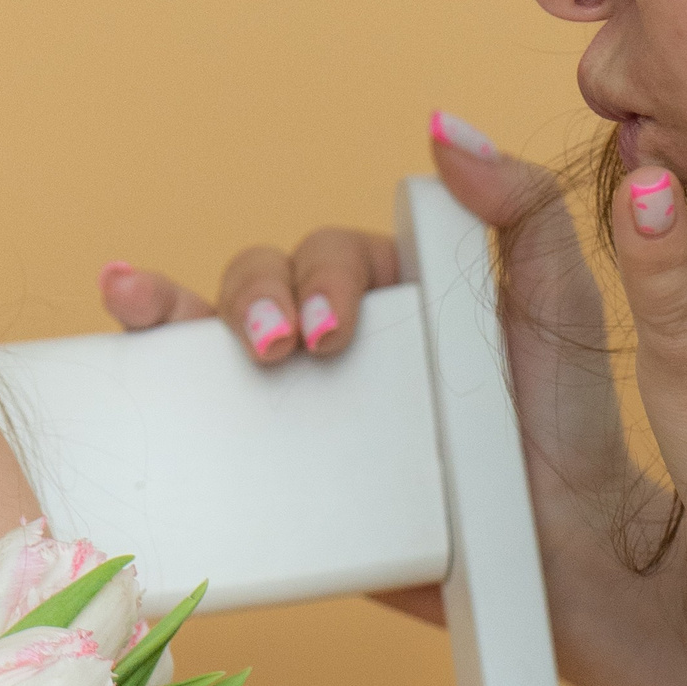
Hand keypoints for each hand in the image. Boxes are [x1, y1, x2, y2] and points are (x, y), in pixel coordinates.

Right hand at [101, 115, 686, 685]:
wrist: (565, 557)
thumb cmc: (566, 425)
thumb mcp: (559, 300)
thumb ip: (520, 207)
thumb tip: (445, 128)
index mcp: (392, 293)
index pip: (324, 254)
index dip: (313, 277)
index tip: (332, 331)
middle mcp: (336, 342)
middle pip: (257, 286)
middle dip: (251, 303)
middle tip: (282, 353)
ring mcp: (305, 407)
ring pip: (210, 338)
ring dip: (170, 315)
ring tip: (152, 318)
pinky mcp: (283, 480)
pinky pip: (205, 428)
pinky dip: (147, 379)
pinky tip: (119, 350)